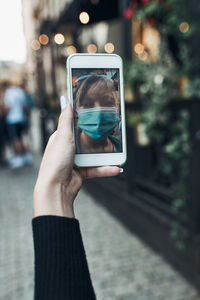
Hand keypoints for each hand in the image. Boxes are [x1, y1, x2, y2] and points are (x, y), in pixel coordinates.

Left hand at [33, 96, 121, 217]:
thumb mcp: (62, 136)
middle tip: (113, 132)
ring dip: (107, 156)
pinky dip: (106, 169)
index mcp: (61, 138)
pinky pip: (96, 168)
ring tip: (119, 153)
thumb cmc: (56, 161)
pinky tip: (116, 168)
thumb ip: (65, 119)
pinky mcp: (82, 172)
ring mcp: (75, 161)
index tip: (98, 114)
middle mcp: (68, 149)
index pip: (74, 125)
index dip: (85, 120)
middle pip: (87, 140)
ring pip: (94, 155)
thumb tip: (64, 99)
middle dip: (100, 138)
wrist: (56, 188)